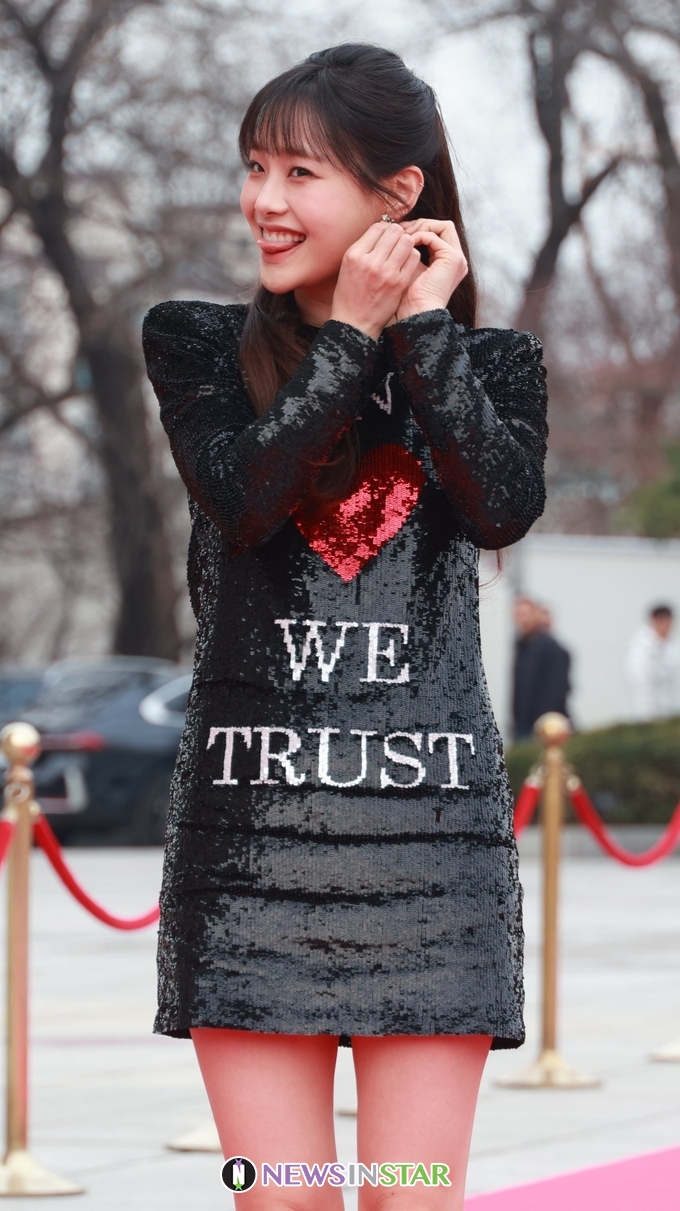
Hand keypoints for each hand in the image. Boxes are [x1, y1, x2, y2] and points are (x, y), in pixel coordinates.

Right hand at [330, 221, 422, 340]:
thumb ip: (362, 249)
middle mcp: (370, 261)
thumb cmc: (349, 296)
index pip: (377, 227)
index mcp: (354, 255)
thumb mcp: (347, 267)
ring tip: (402, 251)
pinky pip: (413, 257)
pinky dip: (412, 256)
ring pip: (406, 241)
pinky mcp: (399, 282)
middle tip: (397, 242)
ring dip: (406, 243)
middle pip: (393, 231)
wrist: (355, 323)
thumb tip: (380, 231)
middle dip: (397, 233)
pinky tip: (406, 262)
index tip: (386, 236)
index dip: (385, 229)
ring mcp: (386, 272)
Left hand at [394, 219, 467, 321]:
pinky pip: (434, 236)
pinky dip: (419, 236)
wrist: (417, 313)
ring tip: (403, 236)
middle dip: (421, 224)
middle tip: (401, 229)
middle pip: (443, 226)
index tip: (401, 232)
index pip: (439, 233)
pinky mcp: (452, 258)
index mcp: (449, 262)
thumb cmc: (410, 297)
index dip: (420, 228)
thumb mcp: (411, 268)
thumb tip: (401, 231)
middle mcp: (457, 259)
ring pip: (442, 226)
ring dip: (420, 227)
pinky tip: (407, 243)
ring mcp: (457, 258)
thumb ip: (412, 251)